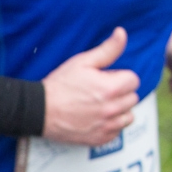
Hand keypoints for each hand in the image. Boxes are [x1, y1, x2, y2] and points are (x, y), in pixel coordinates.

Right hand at [42, 27, 141, 145]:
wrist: (38, 111)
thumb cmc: (59, 85)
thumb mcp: (81, 62)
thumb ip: (107, 50)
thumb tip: (122, 33)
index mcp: (110, 88)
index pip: (133, 80)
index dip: (119, 77)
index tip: (105, 79)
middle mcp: (111, 108)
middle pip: (132, 98)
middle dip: (120, 93)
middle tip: (101, 92)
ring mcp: (105, 126)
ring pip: (128, 117)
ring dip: (119, 111)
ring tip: (102, 107)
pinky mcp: (98, 139)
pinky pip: (117, 132)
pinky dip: (110, 126)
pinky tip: (96, 119)